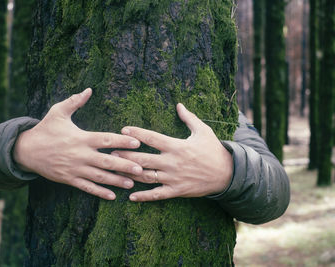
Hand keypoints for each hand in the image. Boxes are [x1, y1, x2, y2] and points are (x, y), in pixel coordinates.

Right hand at [13, 88, 142, 199]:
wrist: (25, 150)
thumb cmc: (45, 129)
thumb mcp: (57, 112)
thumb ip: (74, 101)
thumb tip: (89, 89)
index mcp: (81, 138)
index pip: (106, 139)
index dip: (122, 141)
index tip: (137, 142)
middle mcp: (80, 154)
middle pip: (106, 161)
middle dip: (124, 165)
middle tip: (141, 169)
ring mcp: (75, 169)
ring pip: (99, 177)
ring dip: (116, 181)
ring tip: (131, 184)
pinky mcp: (69, 179)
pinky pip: (87, 187)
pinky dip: (99, 192)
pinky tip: (112, 196)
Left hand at [112, 103, 233, 201]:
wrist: (227, 173)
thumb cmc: (213, 150)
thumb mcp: (203, 131)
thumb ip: (189, 118)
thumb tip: (178, 104)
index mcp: (176, 146)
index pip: (151, 138)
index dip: (136, 133)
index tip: (123, 130)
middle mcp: (172, 162)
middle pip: (143, 158)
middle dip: (125, 155)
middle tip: (110, 153)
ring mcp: (173, 178)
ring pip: (146, 176)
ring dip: (129, 173)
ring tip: (115, 169)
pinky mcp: (176, 191)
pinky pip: (157, 195)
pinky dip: (143, 197)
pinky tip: (130, 197)